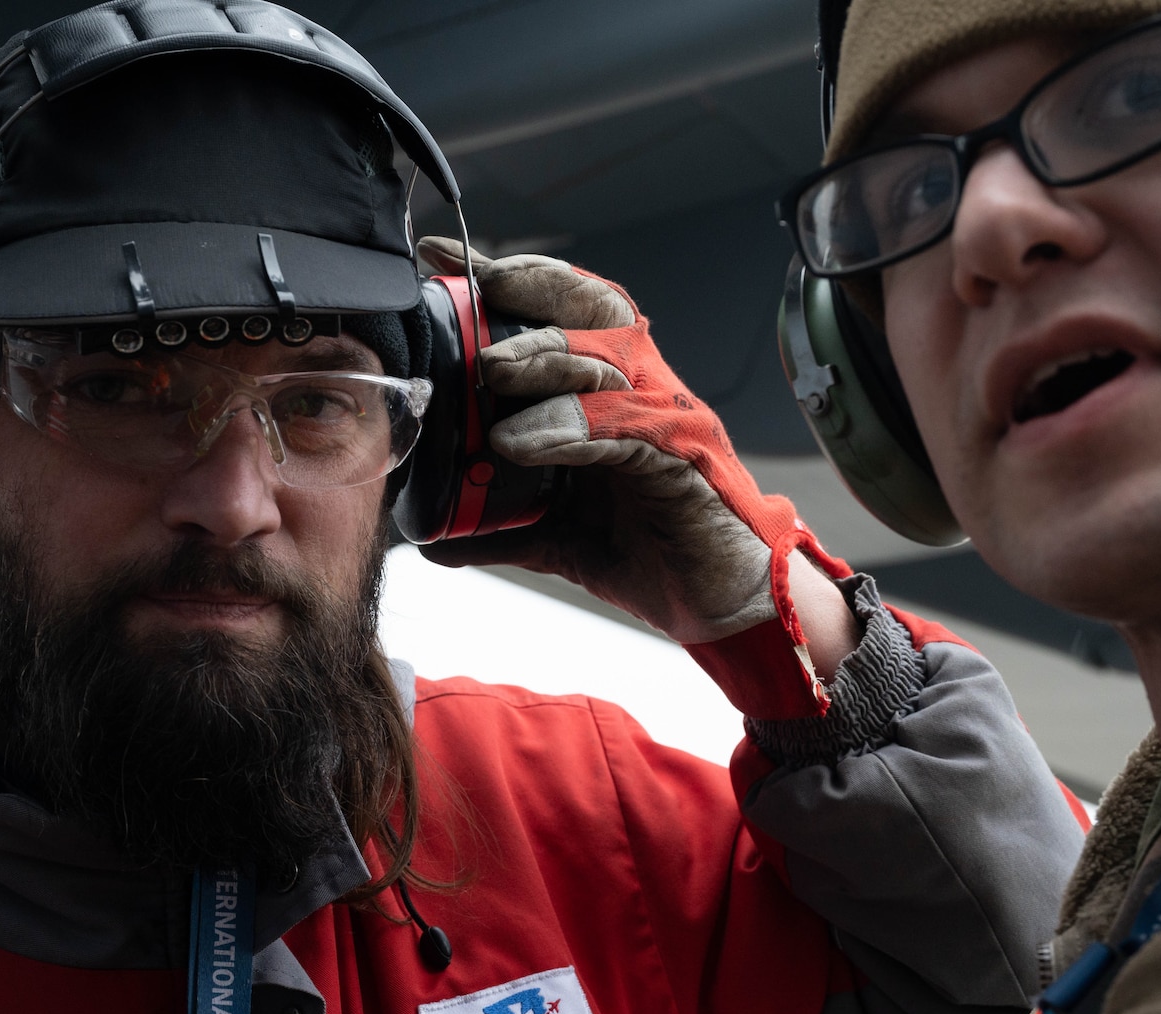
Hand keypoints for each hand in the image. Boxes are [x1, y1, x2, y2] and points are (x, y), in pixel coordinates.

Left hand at [417, 240, 856, 683]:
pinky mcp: (678, 462)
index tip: (446, 257)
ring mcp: (665, 423)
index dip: (509, 280)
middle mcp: (644, 395)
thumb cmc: (658, 558)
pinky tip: (518, 443)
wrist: (727, 609)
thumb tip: (432, 536)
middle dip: (528, 288)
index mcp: (616, 398)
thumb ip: (502, 526)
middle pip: (590, 310)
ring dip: (541, 358)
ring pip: (603, 362)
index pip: (565, 316)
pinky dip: (564, 429)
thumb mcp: (561, 538)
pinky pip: (618, 429)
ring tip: (489, 371)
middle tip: (470, 288)